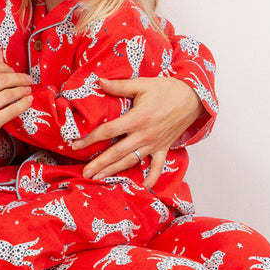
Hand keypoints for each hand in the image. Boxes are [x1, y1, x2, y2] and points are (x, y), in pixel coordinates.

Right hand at [0, 34, 31, 153]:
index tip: (11, 71)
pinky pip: (13, 110)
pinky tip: (28, 101)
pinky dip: (23, 104)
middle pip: (2, 78)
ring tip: (28, 90)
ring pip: (10, 93)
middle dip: (19, 78)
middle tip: (27, 79)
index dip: (3, 66)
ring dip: (23, 90)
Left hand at [74, 77, 202, 186]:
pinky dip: (150, 178)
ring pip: (131, 161)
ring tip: (99, 179)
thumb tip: (99, 82)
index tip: (76, 145)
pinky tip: (142, 187)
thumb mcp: (142, 84)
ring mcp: (154, 144)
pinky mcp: (163, 148)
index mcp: (137, 118)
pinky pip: (157, 167)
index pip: (108, 131)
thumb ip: (119, 86)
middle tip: (85, 173)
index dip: (90, 139)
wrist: (193, 98)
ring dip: (115, 171)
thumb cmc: (167, 89)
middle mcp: (144, 135)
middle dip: (99, 163)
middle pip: (117, 152)